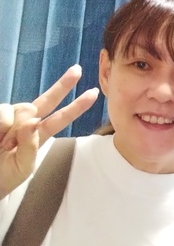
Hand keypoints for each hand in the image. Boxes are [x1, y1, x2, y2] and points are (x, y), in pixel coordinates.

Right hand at [0, 65, 98, 198]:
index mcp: (39, 134)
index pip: (61, 118)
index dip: (77, 106)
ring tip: (4, 145)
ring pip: (24, 108)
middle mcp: (27, 122)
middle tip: (77, 70)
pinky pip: (5, 112)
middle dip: (63, 85)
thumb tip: (34, 122)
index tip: (94, 93)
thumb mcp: (23, 167)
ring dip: (15, 128)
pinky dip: (2, 125)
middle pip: (48, 100)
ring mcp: (10, 116)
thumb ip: (31, 146)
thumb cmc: (4, 175)